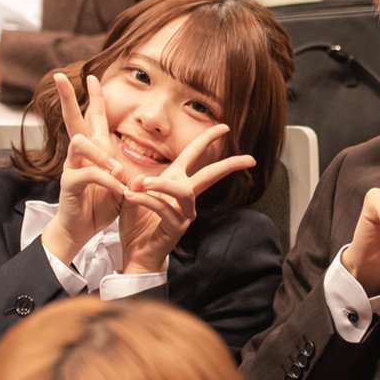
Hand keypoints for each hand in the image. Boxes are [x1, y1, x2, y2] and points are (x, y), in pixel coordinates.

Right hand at [43, 73, 130, 266]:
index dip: (94, 98)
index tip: (93, 77)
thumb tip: (140, 160)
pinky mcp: (69, 184)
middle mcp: (80, 155)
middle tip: (60, 76)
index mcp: (94, 150)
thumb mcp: (121, 183)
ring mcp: (71, 167)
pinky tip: (119, 189)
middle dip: (66, 97)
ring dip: (102, 154)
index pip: (92, 118)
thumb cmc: (100, 205)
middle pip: (71, 119)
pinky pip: (88, 174)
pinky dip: (107, 181)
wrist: (81, 230)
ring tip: (118, 170)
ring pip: (79, 143)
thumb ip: (127, 169)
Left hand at [117, 123, 256, 273]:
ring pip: (183, 190)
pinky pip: (164, 207)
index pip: (194, 155)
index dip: (208, 139)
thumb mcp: (131, 194)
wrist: (135, 252)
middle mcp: (186, 195)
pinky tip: (132, 197)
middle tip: (249, 159)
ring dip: (162, 184)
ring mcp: (185, 212)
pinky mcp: (177, 227)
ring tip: (142, 184)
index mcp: (176, 181)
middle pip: (210, 175)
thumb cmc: (136, 223)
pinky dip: (146, 201)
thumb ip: (134, 182)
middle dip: (228, 164)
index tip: (225, 128)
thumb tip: (141, 178)